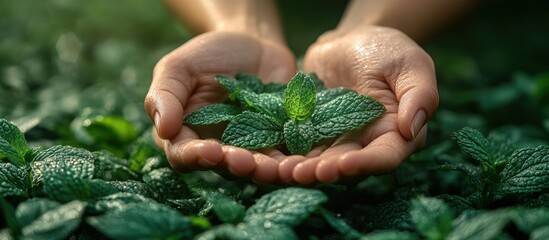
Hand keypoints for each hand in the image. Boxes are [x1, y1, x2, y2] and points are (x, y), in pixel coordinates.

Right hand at [144, 31, 295, 182]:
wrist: (252, 45)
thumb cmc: (208, 55)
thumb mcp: (179, 67)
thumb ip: (165, 95)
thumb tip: (164, 128)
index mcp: (186, 136)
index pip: (184, 155)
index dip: (196, 157)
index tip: (210, 150)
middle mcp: (217, 149)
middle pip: (223, 167)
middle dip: (235, 166)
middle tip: (244, 161)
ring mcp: (250, 148)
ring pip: (257, 168)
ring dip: (265, 171)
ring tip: (274, 167)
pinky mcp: (279, 142)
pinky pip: (286, 155)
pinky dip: (292, 160)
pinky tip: (301, 159)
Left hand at [278, 26, 438, 184]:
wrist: (351, 41)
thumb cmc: (388, 50)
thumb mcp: (410, 65)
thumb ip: (419, 94)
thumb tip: (412, 128)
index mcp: (395, 134)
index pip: (384, 157)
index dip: (365, 164)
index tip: (343, 164)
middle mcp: (366, 145)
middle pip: (347, 167)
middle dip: (325, 172)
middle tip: (302, 174)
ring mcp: (338, 141)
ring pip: (320, 163)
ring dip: (302, 169)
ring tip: (284, 170)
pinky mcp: (313, 133)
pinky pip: (300, 147)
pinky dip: (287, 154)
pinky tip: (271, 158)